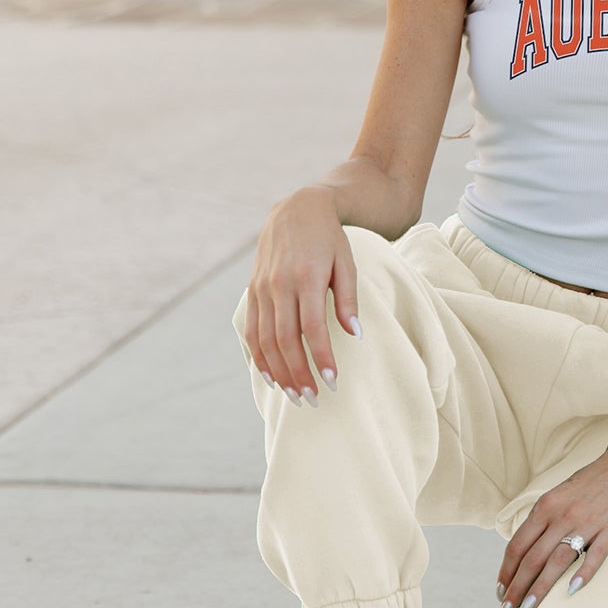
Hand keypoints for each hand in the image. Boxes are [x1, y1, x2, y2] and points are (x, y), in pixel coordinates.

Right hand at [244, 186, 361, 404]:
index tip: (332, 380)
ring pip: (265, 339)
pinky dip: (260, 356)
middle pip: (285, 339)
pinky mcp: (253, 290)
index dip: (321, 356)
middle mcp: (279, 284)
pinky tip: (272, 376)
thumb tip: (355, 334)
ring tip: (296, 395)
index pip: (311, 327)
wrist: (297, 208)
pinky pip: (252, 330)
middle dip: (299, 372)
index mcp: (306, 277)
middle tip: (314, 398)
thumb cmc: (329, 238)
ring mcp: (262, 288)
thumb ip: (348, 299)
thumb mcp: (346, 262)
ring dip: (280, 371)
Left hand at [495, 444, 607, 607]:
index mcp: (547, 506)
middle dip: (516, 588)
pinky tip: (571, 592)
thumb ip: (544, 518)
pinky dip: (582, 575)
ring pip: (557, 562)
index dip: (506, 571)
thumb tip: (526, 548)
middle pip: (532, 558)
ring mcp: (587, 523)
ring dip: (540, 589)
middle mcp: (562, 516)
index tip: (500, 591)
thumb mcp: (559, 493)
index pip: (518, 545)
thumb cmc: (593, 481)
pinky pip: (595, 556)